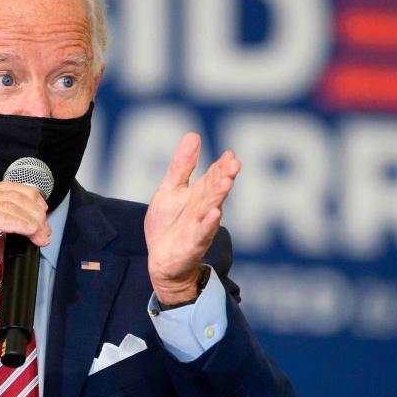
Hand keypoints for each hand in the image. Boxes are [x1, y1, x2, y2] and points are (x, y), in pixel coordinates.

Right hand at [0, 182, 50, 311]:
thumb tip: (25, 232)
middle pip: (12, 195)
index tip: (43, 214)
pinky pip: (0, 218)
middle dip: (35, 212)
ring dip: (31, 221)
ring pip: (9, 205)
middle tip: (45, 230)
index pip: (7, 189)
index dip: (30, 198)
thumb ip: (4, 236)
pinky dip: (20, 224)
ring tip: (41, 235)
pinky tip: (30, 233)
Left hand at [145, 133, 240, 304]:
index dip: (220, 165)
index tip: (230, 154)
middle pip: (214, 190)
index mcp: (199, 194)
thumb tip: (194, 135)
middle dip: (224, 177)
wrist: (162, 261)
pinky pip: (201, 233)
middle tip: (234, 164)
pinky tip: (214, 215)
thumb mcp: (171, 189)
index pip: (212, 176)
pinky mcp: (192, 244)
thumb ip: (182, 165)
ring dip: (219, 196)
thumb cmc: (168, 224)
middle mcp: (203, 209)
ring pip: (211, 209)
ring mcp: (199, 227)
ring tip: (226, 182)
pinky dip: (208, 225)